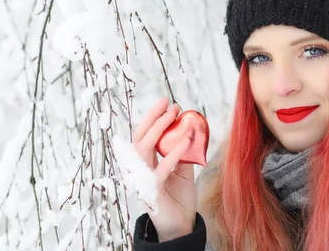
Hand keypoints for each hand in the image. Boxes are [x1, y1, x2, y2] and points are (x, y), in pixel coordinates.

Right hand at [132, 97, 197, 240]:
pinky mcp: (153, 191)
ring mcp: (143, 179)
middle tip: (170, 104)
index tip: (166, 102)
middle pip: (139, 137)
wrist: (181, 226)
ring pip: (144, 148)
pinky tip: (186, 140)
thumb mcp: (182, 171)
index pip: (142, 135)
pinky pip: (161, 167)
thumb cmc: (179, 198)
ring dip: (160, 129)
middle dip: (153, 117)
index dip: (152, 117)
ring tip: (175, 116)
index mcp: (144, 163)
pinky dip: (174, 151)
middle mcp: (139, 169)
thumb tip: (189, 131)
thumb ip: (181, 153)